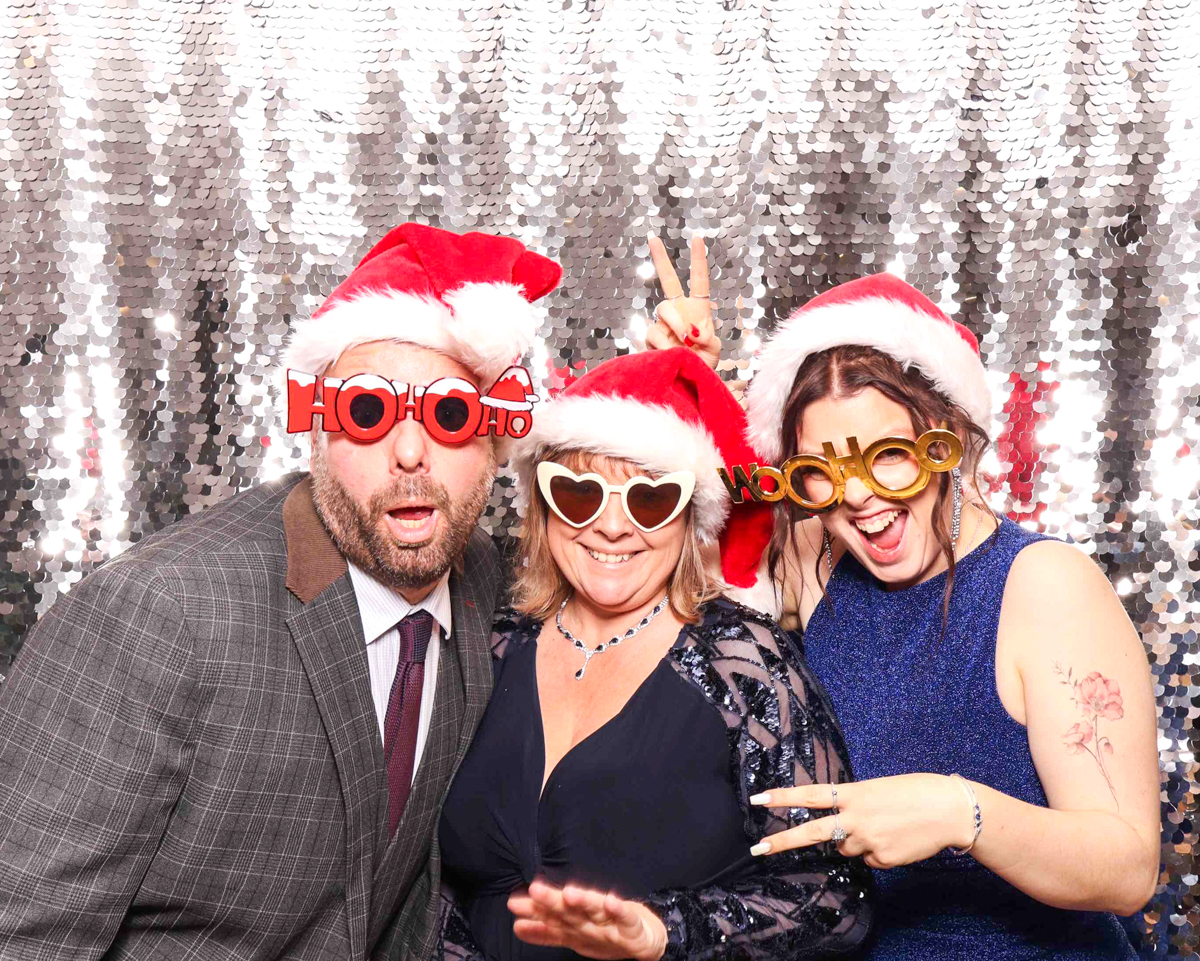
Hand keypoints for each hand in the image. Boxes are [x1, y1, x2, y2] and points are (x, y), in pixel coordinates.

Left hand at [508, 878, 667, 960]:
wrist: (645, 939)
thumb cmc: (607, 932)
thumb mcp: (575, 936)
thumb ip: (547, 932)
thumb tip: (517, 926)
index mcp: (576, 922)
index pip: (552, 916)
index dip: (534, 910)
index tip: (514, 902)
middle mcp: (590, 917)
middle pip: (569, 909)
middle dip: (552, 900)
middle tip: (534, 889)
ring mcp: (611, 919)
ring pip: (596, 909)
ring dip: (584, 901)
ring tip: (570, 894)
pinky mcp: (631, 924)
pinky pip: (625, 917)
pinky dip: (618, 908)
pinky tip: (611, 901)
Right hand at [644, 234, 720, 369]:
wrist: (687, 384)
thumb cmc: (703, 364)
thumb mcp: (714, 350)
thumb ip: (707, 337)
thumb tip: (691, 331)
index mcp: (698, 310)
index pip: (699, 281)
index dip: (698, 260)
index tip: (697, 239)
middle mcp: (679, 312)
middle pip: (668, 281)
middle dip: (661, 259)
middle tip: (653, 238)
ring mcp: (663, 324)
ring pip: (663, 309)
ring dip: (676, 324)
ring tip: (685, 343)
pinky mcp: (651, 338)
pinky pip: (654, 333)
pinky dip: (665, 344)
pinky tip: (672, 353)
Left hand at [749, 775, 977, 869]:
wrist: (950, 811)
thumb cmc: (916, 792)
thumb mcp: (878, 789)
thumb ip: (854, 805)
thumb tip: (842, 829)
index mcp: (855, 793)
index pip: (810, 795)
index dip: (783, 797)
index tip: (757, 799)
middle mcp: (857, 818)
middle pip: (813, 832)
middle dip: (783, 841)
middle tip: (757, 848)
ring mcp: (869, 841)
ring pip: (846, 848)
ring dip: (856, 841)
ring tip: (885, 827)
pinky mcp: (883, 859)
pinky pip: (869, 859)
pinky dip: (878, 851)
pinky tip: (897, 840)